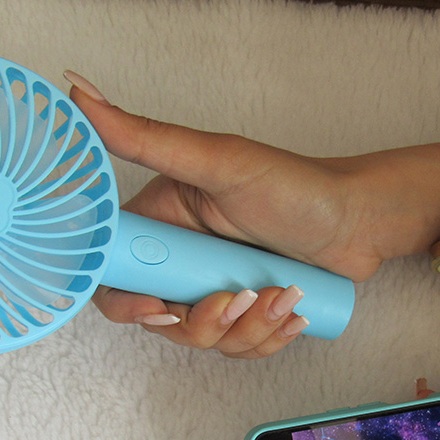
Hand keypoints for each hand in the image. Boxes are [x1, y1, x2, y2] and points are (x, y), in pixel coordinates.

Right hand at [64, 71, 439, 356]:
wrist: (362, 220)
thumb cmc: (297, 185)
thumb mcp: (218, 161)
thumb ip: (145, 137)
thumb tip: (78, 91)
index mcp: (163, 222)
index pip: (116, 276)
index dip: (129, 302)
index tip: (163, 305)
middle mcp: (183, 259)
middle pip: (161, 320)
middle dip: (203, 321)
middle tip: (241, 296)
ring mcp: (215, 288)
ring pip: (203, 339)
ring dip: (245, 329)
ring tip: (282, 294)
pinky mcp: (246, 312)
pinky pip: (237, 347)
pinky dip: (266, 338)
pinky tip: (292, 313)